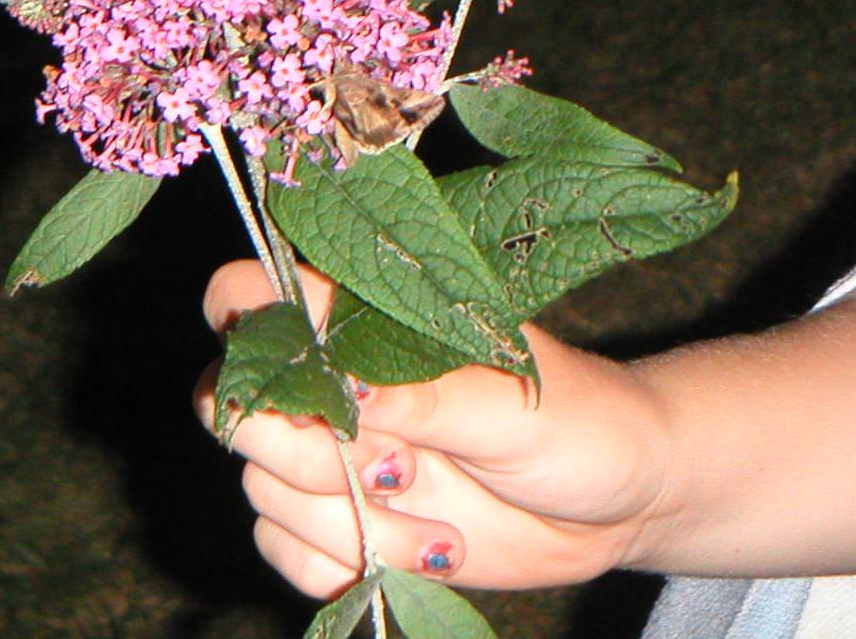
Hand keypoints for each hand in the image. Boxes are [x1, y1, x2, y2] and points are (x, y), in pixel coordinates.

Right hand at [194, 260, 672, 597]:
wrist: (621, 502)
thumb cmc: (577, 421)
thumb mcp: (508, 404)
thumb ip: (423, 396)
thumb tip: (345, 390)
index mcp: (363, 320)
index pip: (250, 291)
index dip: (241, 323)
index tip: (298, 381)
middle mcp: (334, 384)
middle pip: (234, 407)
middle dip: (300, 454)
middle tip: (392, 469)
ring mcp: (335, 457)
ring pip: (264, 489)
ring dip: (346, 523)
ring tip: (439, 525)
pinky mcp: (347, 524)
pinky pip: (284, 550)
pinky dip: (340, 565)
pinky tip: (420, 555)